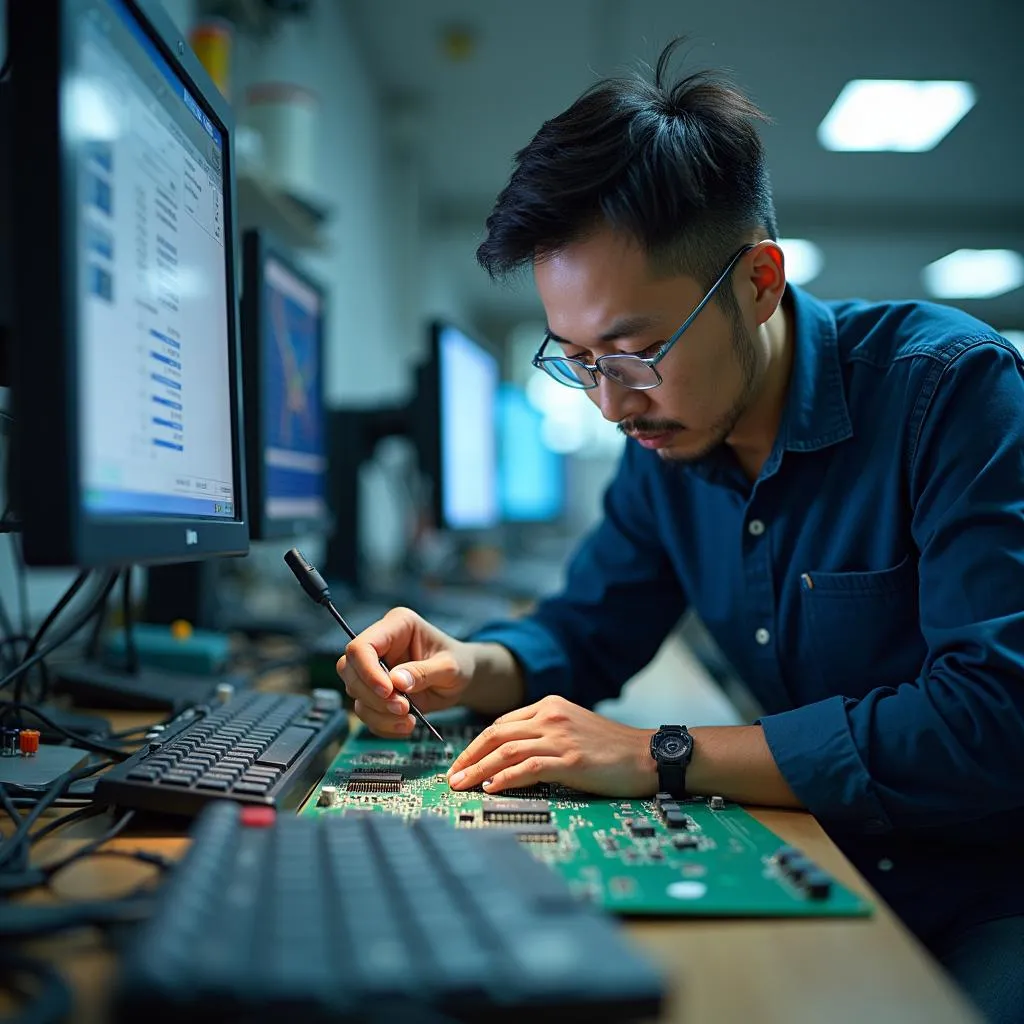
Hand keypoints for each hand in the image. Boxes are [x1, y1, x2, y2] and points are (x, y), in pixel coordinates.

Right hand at [336, 607, 473, 737]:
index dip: (368, 671)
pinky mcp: (375, 691)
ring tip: (408, 719)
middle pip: (350, 669)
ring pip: (354, 693)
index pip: (362, 645)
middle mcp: (380, 645)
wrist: (462, 680)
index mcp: (397, 626)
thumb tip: (396, 682)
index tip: (388, 691)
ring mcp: (374, 669)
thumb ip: (425, 672)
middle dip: (373, 695)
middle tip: (403, 708)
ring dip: (378, 712)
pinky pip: (365, 711)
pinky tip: (405, 725)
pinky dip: (382, 724)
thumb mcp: (450, 667)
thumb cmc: (459, 663)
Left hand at [446, 695, 657, 796]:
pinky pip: (526, 768)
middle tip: (451, 776)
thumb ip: (544, 734)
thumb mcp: (573, 729)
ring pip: (505, 752)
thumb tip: (509, 756)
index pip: (501, 724)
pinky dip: (503, 778)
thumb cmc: (612, 748)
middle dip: (468, 757)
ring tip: (460, 786)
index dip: (476, 745)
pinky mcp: (570, 760)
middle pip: (496, 735)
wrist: (647, 755)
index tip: (461, 762)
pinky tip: (489, 788)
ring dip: (477, 770)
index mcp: (549, 706)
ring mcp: (560, 737)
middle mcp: (550, 717)